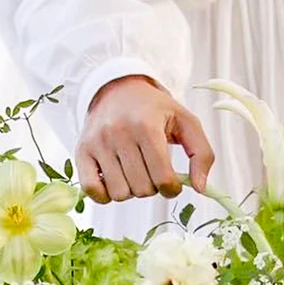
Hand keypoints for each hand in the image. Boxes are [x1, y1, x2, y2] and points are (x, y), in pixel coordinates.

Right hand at [76, 75, 214, 203]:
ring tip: (133, 173)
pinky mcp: (82, 151)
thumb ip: (202, 154)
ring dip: (130, 191)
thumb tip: (200, 188)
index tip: (171, 181)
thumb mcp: (186, 122)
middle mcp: (119, 133)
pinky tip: (114, 181)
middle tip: (151, 171)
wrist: (118, 89)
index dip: (172, 188)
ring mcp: (98, 143)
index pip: (163, 179)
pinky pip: (92, 191)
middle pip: (141, 189)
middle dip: (151, 188)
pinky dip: (105, 195)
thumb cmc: (155, 110)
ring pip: (119, 194)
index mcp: (146, 125)